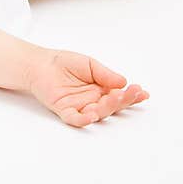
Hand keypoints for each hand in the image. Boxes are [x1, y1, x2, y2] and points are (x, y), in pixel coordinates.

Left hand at [27, 50, 148, 127]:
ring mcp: (79, 106)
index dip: (131, 96)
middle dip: (123, 100)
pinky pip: (75, 119)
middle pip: (112, 106)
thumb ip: (105, 74)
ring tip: (115, 97)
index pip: (119, 95)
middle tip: (131, 92)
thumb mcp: (89, 64)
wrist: (40, 63)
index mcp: (101, 90)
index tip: (142, 93)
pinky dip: (83, 120)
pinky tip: (92, 116)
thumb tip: (123, 82)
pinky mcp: (64, 110)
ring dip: (107, 107)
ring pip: (98, 113)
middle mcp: (92, 100)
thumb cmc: (63, 63)